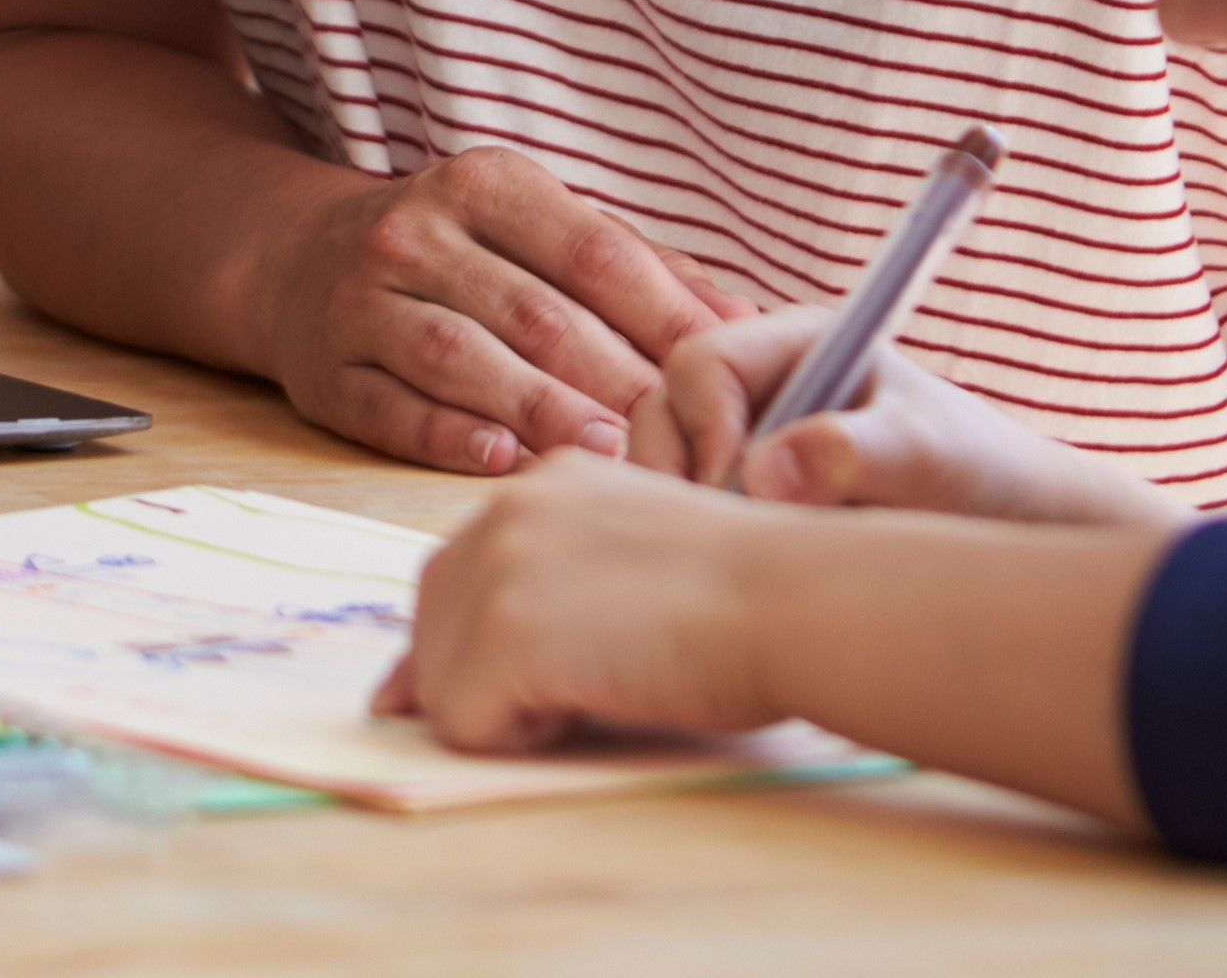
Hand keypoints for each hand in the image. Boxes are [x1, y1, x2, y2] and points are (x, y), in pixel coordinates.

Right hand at [249, 144, 744, 476]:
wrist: (295, 257)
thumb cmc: (457, 249)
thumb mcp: (536, 226)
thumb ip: (639, 268)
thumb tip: (746, 319)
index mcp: (484, 183)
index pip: (593, 252)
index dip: (664, 316)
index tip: (723, 371)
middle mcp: (416, 234)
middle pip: (536, 314)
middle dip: (617, 378)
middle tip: (682, 436)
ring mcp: (362, 303)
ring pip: (463, 361)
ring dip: (544, 412)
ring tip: (612, 455)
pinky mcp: (324, 370)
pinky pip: (392, 409)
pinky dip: (450, 437)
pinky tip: (504, 461)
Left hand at [376, 452, 794, 750]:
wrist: (794, 601)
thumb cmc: (750, 600)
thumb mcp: (634, 564)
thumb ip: (556, 586)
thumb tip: (439, 672)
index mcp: (545, 485)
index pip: (459, 575)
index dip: (483, 641)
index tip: (536, 672)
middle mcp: (504, 510)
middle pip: (432, 625)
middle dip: (481, 675)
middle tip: (581, 688)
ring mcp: (496, 568)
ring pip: (438, 681)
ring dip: (504, 710)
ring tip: (596, 692)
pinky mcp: (500, 634)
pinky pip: (460, 723)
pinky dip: (516, 741)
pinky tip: (593, 707)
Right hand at [634, 306, 1184, 527]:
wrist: (1019, 533)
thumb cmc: (984, 475)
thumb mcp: (930, 458)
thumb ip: (855, 455)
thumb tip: (763, 477)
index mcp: (797, 345)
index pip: (703, 361)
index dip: (703, 421)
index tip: (730, 488)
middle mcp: (761, 389)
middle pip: (665, 411)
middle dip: (676, 473)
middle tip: (712, 540)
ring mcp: (747, 447)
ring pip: (666, 467)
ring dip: (680, 515)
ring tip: (732, 564)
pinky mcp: (744, 503)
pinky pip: (686, 515)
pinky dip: (694, 544)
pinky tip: (737, 583)